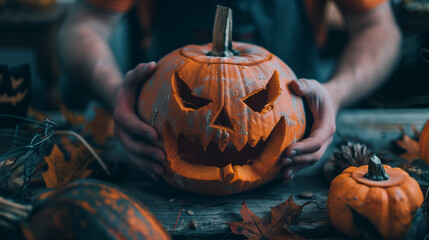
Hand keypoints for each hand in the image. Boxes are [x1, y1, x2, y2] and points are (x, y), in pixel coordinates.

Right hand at [113, 62, 164, 179]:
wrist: (118, 100)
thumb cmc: (131, 88)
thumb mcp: (133, 77)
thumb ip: (140, 71)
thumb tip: (153, 64)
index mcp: (121, 112)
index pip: (128, 122)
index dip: (140, 129)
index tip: (155, 135)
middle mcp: (120, 129)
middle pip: (129, 143)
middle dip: (145, 151)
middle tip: (162, 157)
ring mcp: (124, 140)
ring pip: (132, 155)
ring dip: (146, 164)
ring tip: (161, 171)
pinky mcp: (130, 147)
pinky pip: (136, 160)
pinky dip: (146, 169)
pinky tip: (159, 176)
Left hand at [280, 79, 338, 180]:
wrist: (326, 102)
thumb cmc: (317, 94)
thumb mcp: (313, 86)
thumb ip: (305, 85)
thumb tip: (295, 85)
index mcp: (327, 126)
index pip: (316, 141)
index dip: (303, 147)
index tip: (288, 150)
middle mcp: (325, 140)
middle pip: (314, 155)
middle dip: (299, 160)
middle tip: (282, 161)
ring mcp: (319, 146)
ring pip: (309, 161)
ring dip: (296, 167)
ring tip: (282, 173)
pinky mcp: (311, 149)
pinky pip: (304, 162)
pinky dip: (295, 170)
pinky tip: (284, 177)